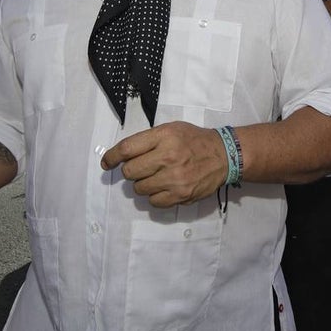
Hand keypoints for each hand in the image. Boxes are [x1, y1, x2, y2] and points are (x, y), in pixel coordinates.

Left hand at [100, 122, 227, 207]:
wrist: (223, 155)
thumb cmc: (194, 140)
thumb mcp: (171, 129)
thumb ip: (147, 140)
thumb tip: (121, 155)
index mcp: (164, 137)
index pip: (126, 149)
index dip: (111, 157)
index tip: (107, 163)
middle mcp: (168, 157)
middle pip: (130, 171)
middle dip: (132, 171)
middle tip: (142, 168)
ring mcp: (174, 178)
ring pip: (139, 189)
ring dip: (143, 184)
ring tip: (156, 177)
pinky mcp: (181, 195)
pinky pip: (154, 202)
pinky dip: (155, 196)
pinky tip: (164, 187)